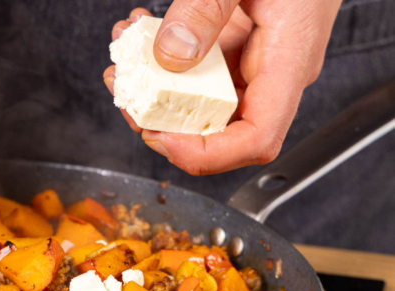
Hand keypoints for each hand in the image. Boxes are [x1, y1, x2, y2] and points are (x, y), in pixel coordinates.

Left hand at [104, 1, 340, 175]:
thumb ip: (207, 8)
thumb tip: (170, 56)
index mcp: (289, 61)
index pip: (256, 139)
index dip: (206, 153)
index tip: (160, 136)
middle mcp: (273, 73)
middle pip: (221, 130)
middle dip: (165, 123)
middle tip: (127, 98)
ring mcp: (255, 62)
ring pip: (202, 102)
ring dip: (155, 91)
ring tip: (124, 63)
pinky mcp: (238, 46)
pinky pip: (198, 70)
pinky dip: (164, 61)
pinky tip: (141, 35)